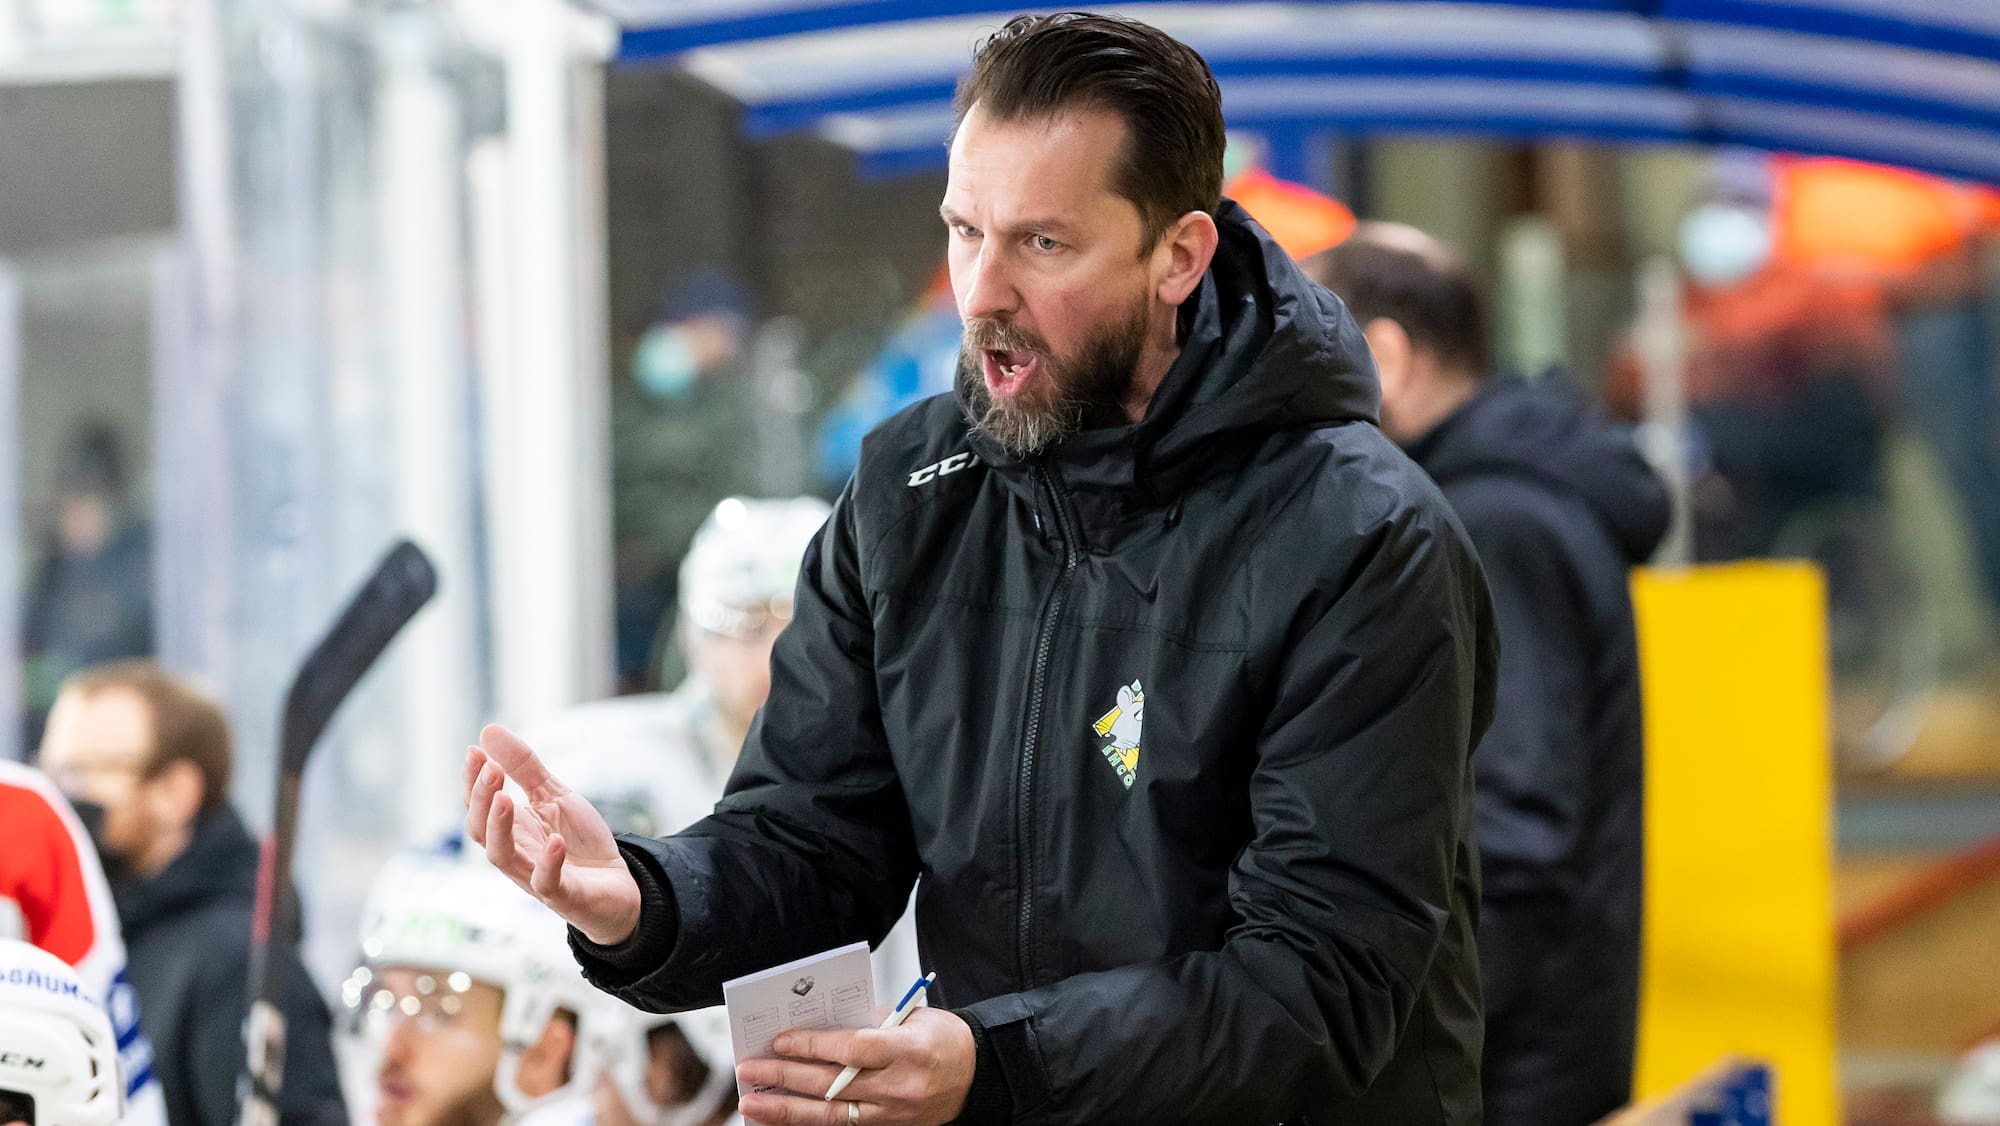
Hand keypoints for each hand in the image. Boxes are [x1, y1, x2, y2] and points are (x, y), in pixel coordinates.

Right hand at [463, 724, 641, 944]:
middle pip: (481, 830)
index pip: (479, 806)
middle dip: (481, 799)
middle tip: (490, 768)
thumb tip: (488, 731)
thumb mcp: (554, 795)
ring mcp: (535, 875)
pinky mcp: (563, 895)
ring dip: (500, 827)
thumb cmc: (578, 842)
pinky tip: (554, 841)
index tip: (474, 750)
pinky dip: (548, 863)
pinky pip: (547, 883)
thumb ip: (524, 767)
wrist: (617, 885)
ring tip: (504, 797)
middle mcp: (516, 852)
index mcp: (511, 828)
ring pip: (503, 857)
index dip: (472, 781)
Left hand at [734, 1008, 974, 1125]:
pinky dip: (807, 1123)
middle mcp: (899, 1087)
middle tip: (749, 1069)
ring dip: (785, 1110)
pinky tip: (781, 1118)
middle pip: (832, 1085)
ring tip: (751, 1103)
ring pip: (830, 1116)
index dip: (813, 1046)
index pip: (852, 1050)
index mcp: (908, 1050)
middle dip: (785, 1077)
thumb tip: (819, 1025)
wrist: (976, 1075)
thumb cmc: (943, 1039)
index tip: (780, 1039)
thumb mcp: (913, 1016)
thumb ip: (868, 1020)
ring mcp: (892, 1114)